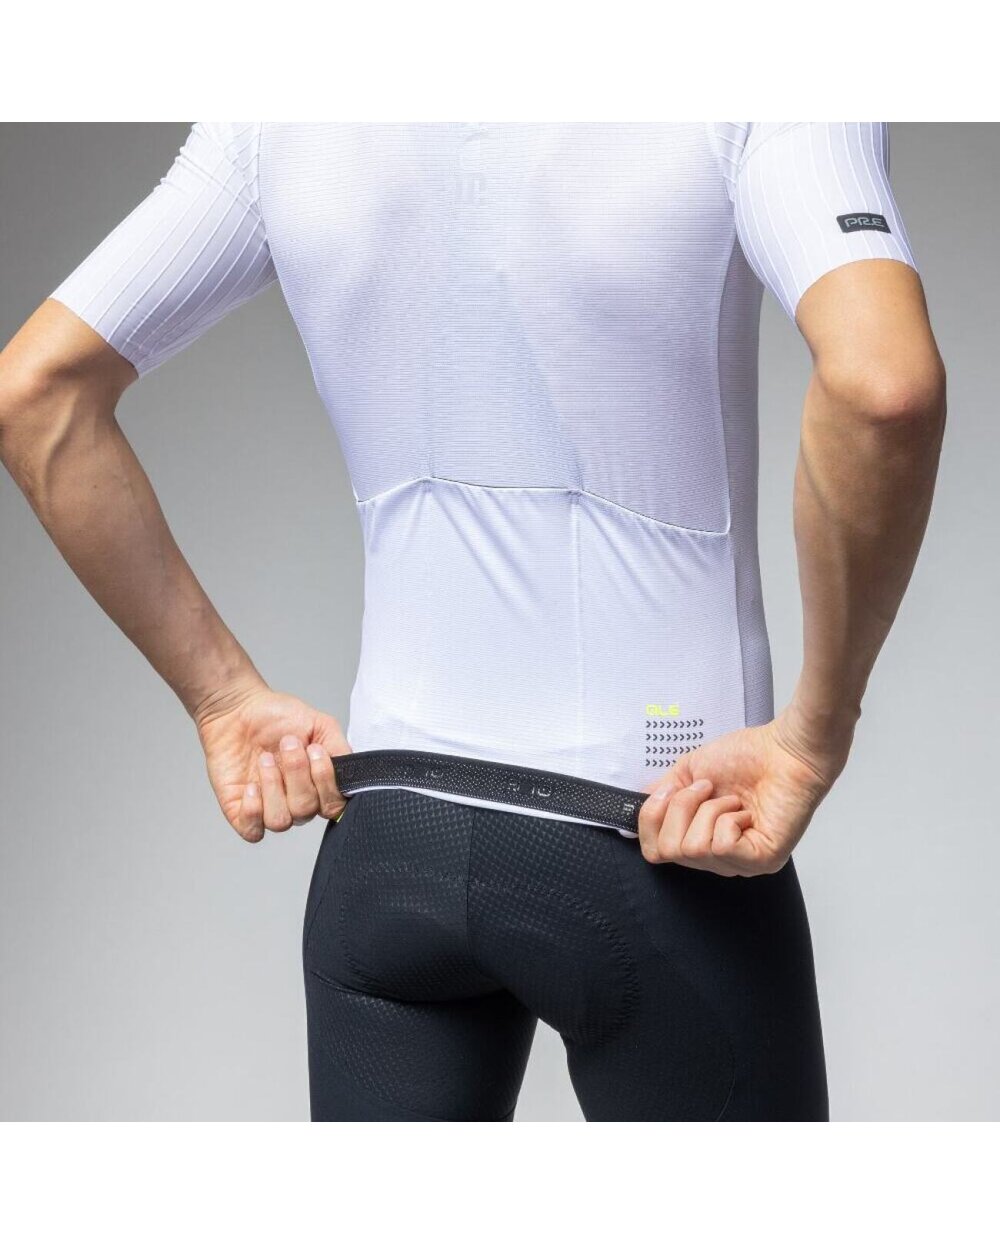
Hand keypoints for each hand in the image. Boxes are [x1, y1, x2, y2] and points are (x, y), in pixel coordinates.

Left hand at [194, 681, 351, 842]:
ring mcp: (268, 808)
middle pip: (306, 811)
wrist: (236, 708)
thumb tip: (350, 772)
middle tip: (287, 745)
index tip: (314, 750)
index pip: (334, 805)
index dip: (325, 782)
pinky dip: (253, 809)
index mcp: (317, 785)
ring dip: (273, 787)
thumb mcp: (320, 724)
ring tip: (265, 760)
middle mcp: (296, 800)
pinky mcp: (240, 811)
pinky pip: (252, 831)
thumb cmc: (275, 716)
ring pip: (280, 821)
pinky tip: (251, 784)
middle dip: (297, 774)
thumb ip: (340, 749)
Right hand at [637, 705, 850, 876]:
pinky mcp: (761, 861)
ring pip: (693, 849)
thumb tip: (638, 806)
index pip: (655, 852)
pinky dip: (728, 819)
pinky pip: (720, 847)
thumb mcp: (688, 771)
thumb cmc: (747, 757)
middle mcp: (719, 859)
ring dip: (709, 810)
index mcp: (701, 840)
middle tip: (707, 789)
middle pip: (668, 851)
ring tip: (733, 798)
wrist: (785, 749)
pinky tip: (747, 810)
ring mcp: (740, 864)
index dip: (651, 819)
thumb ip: (663, 793)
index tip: (670, 789)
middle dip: (681, 808)